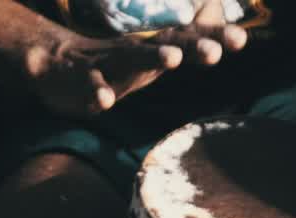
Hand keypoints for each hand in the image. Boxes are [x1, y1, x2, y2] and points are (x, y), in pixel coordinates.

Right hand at [27, 2, 246, 116]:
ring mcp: (108, 62)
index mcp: (152, 48)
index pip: (186, 39)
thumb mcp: (146, 61)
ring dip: (151, 56)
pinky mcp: (82, 76)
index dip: (212, 37)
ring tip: (171, 59)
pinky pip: (91, 84)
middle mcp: (134, 51)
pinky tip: (105, 102)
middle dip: (192, 46)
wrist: (53, 61)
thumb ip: (176, 53)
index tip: (241, 40)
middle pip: (167, 44)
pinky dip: (97, 92)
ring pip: (131, 56)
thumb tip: (217, 41)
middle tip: (215, 51)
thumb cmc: (109, 66)